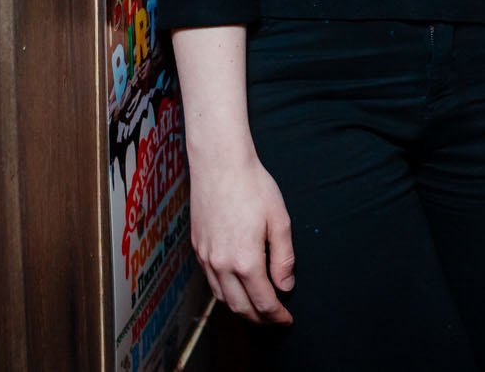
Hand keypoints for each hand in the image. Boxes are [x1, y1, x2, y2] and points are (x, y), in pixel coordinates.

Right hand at [188, 148, 295, 324]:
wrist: (219, 163)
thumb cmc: (253, 186)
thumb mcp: (279, 220)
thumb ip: (283, 258)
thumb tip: (285, 286)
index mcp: (245, 260)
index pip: (263, 302)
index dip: (277, 316)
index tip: (287, 320)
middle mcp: (221, 264)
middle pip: (240, 307)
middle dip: (259, 319)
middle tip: (274, 320)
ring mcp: (206, 257)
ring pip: (222, 298)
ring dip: (240, 309)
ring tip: (257, 309)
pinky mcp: (197, 247)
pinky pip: (211, 282)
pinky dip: (225, 293)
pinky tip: (236, 288)